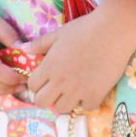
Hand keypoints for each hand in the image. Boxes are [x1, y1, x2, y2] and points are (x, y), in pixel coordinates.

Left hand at [23, 0, 135, 116]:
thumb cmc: (85, 28)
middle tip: (57, 89)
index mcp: (49, 66)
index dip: (37, 83)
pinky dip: (87, 102)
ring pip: (62, 108)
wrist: (113, 31)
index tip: (46, 80)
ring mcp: (77, 90)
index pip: (32, 85)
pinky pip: (86, 108)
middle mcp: (60, 81)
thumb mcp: (59, 33)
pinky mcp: (95, 95)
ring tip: (74, 90)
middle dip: (46, 96)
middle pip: (41, 102)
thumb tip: (22, 49)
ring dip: (66, 100)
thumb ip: (40, 44)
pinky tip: (91, 90)